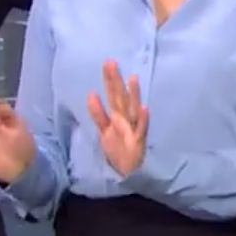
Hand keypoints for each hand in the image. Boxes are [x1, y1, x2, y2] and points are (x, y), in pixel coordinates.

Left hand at [86, 60, 148, 176]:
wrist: (127, 172)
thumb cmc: (118, 149)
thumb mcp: (105, 129)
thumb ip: (98, 113)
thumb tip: (91, 94)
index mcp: (119, 116)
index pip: (113, 95)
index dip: (110, 80)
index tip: (107, 63)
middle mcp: (127, 119)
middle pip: (120, 98)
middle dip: (116, 81)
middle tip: (111, 62)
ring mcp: (133, 129)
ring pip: (132, 110)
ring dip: (134, 94)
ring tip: (133, 78)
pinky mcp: (138, 142)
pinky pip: (141, 130)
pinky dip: (144, 119)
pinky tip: (145, 108)